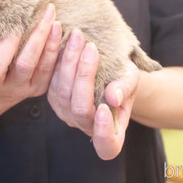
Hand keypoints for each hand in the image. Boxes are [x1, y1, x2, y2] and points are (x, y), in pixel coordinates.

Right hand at [0, 4, 62, 104]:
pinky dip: (58, 49)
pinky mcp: (42, 86)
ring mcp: (28, 88)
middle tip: (45, 13)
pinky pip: (54, 68)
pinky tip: (61, 30)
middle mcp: (10, 88)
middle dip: (36, 38)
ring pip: (43, 66)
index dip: (4, 49)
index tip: (14, 26)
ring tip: (55, 18)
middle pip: (25, 65)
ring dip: (51, 41)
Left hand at [47, 29, 139, 159]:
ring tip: (77, 36)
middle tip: (90, 47)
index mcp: (110, 133)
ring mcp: (65, 112)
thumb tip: (113, 97)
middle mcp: (84, 126)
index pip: (106, 145)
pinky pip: (51, 79)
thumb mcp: (131, 80)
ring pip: (62, 91)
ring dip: (70, 61)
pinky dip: (56, 57)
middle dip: (85, 75)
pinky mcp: (52, 95)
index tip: (106, 108)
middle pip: (80, 107)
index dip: (104, 131)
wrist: (109, 69)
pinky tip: (61, 36)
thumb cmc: (124, 79)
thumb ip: (125, 89)